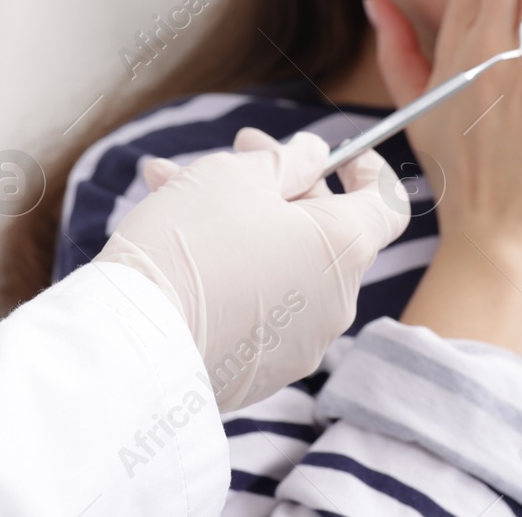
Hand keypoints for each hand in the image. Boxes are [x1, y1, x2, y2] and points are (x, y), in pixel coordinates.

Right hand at [96, 128, 409, 411]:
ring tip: (174, 186)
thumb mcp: (238, 177)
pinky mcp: (261, 371)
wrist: (134, 340)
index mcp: (344, 249)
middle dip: (280, 183)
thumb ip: (289, 159)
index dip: (367, 170)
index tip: (338, 154)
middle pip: (323, 229)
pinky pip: (260, 304)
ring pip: (283, 262)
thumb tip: (314, 156)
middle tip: (234, 151)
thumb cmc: (190, 245)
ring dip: (243, 220)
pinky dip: (234, 269)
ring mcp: (300, 344)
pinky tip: (178, 240)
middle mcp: (336, 303)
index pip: (387, 203)